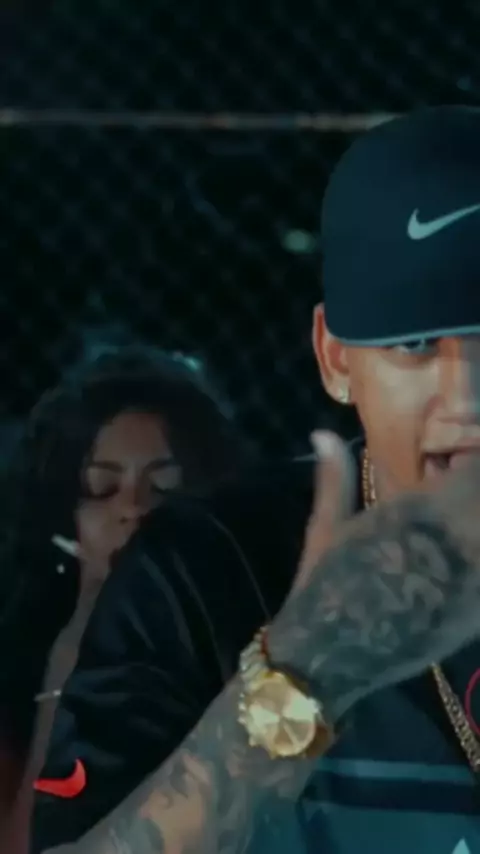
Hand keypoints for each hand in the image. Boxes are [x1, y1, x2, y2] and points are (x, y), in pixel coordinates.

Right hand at [269, 431, 479, 722]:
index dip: (472, 455)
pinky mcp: (475, 616)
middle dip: (476, 494)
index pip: (473, 472)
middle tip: (462, 483)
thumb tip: (323, 433)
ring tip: (463, 525)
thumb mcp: (326, 527)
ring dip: (477, 526)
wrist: (329, 658)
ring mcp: (471, 582)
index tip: (461, 453)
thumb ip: (335, 476)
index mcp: (416, 513)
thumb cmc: (322, 586)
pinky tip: (468, 555)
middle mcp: (452, 543)